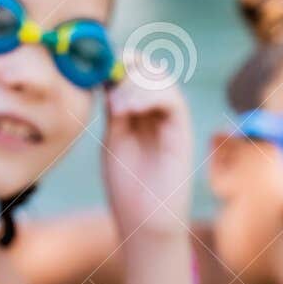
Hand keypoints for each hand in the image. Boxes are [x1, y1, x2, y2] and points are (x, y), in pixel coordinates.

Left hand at [101, 76, 193, 239]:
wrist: (144, 221)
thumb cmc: (127, 186)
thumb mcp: (114, 139)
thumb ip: (114, 110)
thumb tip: (108, 77)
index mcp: (140, 113)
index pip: (136, 73)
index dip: (121, 62)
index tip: (100, 63)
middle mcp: (158, 113)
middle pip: (151, 70)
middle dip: (128, 67)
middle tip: (109, 79)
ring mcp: (171, 122)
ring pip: (162, 80)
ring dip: (136, 84)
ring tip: (117, 109)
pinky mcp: (182, 133)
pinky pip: (172, 101)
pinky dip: (150, 97)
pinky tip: (128, 110)